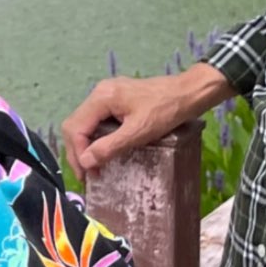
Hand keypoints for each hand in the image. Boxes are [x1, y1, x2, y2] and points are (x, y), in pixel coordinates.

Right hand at [63, 63, 235, 177]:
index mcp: (102, 97)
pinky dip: (96, 138)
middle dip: (78, 152)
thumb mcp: (139, 132)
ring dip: (86, 146)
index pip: (75, 128)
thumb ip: (110, 146)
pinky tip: (103, 151)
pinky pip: (97, 121)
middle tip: (87, 174)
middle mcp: (100, 92)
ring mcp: (107, 94)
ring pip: (85, 123)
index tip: (87, 174)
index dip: (78, 154)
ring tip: (94, 167)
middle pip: (75, 125)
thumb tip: (86, 161)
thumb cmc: (167, 110)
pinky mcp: (116, 100)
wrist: (189, 92)